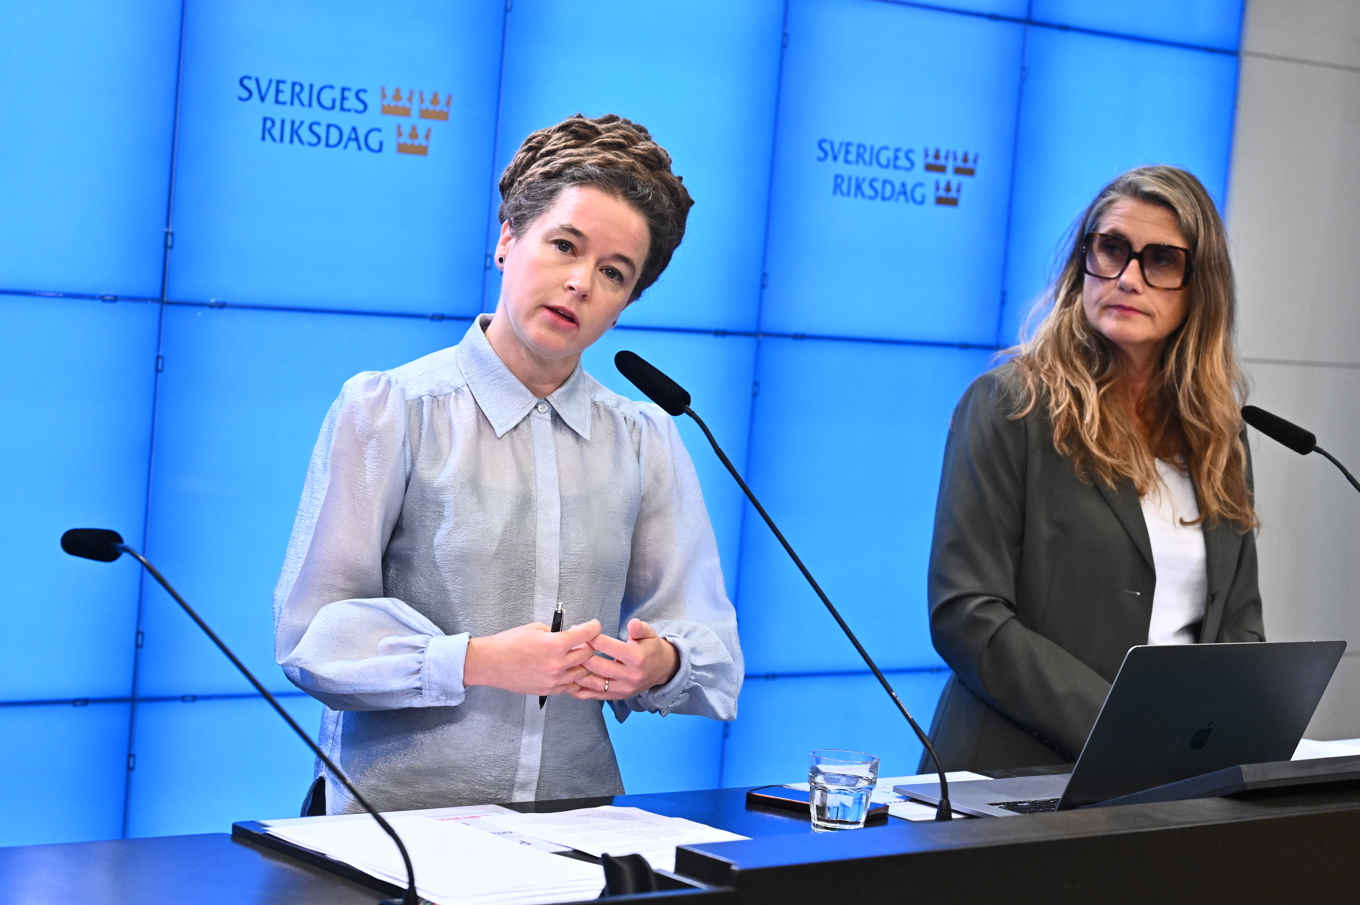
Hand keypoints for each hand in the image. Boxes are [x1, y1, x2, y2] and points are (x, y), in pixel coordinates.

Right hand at [464, 620, 600, 695]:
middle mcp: (558, 664)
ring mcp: (554, 680)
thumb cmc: (509, 643)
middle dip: (589, 645)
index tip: (594, 625)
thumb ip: (556, 632)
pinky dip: (574, 679)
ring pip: (582, 673)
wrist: (491, 663)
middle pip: (588, 655)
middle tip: (583, 640)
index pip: (586, 635)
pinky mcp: (548, 690)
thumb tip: (569, 635)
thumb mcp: (535, 628)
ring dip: (582, 664)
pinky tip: (571, 672)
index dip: (593, 627)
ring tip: (577, 657)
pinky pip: (570, 687)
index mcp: (555, 645)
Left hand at [570, 619, 678, 699]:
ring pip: (594, 683)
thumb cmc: (651, 648)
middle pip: (598, 666)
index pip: (609, 647)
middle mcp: (629, 676)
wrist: (662, 670)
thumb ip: (640, 628)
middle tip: (567, 646)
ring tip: (564, 665)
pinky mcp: (617, 696)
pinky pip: (596, 696)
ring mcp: (623, 689)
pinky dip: (581, 691)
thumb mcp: (650, 634)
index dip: (592, 638)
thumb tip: (632, 623)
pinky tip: (569, 684)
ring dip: (577, 674)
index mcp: (637, 658)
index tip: (578, 630)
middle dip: (581, 655)